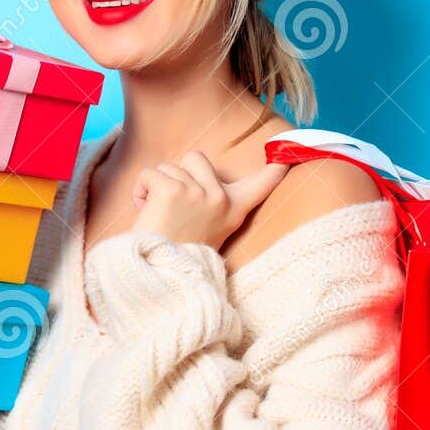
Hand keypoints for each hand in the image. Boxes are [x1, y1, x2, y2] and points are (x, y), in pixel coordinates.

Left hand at [131, 150, 288, 248]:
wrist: (159, 277)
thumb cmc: (176, 253)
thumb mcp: (209, 230)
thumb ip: (214, 205)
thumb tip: (204, 184)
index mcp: (234, 211)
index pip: (263, 182)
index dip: (277, 164)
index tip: (289, 152)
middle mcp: (220, 199)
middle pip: (196, 157)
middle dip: (179, 174)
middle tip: (173, 207)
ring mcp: (197, 194)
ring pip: (168, 166)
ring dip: (156, 186)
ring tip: (157, 215)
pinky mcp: (171, 192)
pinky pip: (149, 174)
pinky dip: (140, 190)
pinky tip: (144, 211)